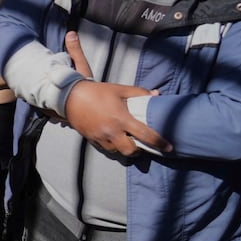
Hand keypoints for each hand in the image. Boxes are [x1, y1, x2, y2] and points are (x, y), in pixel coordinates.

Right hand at [60, 31, 169, 157]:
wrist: (71, 97)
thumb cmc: (98, 92)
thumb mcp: (120, 89)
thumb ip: (139, 93)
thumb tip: (156, 94)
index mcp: (122, 118)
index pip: (145, 135)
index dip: (159, 142)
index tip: (169, 147)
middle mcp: (112, 131)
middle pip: (130, 151)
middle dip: (138, 151)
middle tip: (140, 144)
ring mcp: (101, 137)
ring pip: (117, 151)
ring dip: (124, 148)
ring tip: (125, 140)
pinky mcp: (92, 139)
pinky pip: (106, 148)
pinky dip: (112, 145)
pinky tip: (113, 137)